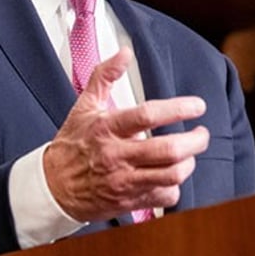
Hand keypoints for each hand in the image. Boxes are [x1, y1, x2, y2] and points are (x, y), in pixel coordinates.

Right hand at [43, 46, 209, 221]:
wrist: (53, 187)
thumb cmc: (72, 144)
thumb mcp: (84, 105)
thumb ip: (105, 75)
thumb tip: (124, 53)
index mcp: (107, 128)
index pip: (148, 115)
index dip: (178, 108)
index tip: (197, 106)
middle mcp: (117, 155)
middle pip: (168, 149)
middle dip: (195, 140)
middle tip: (201, 133)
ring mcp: (124, 181)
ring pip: (171, 175)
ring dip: (188, 163)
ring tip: (189, 154)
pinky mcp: (130, 202)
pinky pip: (164, 197)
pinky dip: (175, 187)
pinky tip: (171, 176)